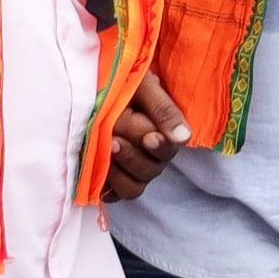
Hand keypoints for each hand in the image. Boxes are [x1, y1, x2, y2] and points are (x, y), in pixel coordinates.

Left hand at [104, 73, 186, 197]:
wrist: (94, 86)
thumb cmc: (121, 81)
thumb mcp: (142, 87)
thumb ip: (163, 110)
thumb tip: (183, 139)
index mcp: (166, 133)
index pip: (169, 150)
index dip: (159, 147)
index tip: (148, 137)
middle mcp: (152, 156)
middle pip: (150, 171)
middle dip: (132, 157)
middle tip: (112, 140)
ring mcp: (131, 170)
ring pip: (133, 188)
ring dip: (119, 174)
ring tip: (102, 153)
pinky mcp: (110, 180)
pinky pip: (113, 196)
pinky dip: (105, 188)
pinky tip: (96, 171)